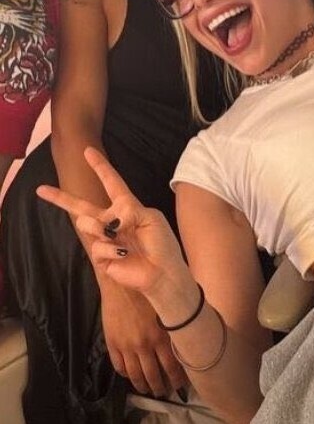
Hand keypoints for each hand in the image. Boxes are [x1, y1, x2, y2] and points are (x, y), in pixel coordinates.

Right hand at [38, 147, 187, 297]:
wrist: (162, 272)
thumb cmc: (162, 244)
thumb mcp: (151, 218)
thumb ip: (129, 211)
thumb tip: (109, 219)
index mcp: (127, 206)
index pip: (112, 182)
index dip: (100, 166)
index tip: (88, 151)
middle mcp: (112, 220)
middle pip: (81, 206)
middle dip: (61, 198)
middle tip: (40, 189)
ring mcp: (105, 239)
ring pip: (87, 224)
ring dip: (102, 228)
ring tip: (118, 237)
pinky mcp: (101, 257)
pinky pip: (97, 246)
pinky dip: (112, 249)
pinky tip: (123, 254)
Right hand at [100, 281, 186, 395]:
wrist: (121, 282)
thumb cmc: (148, 290)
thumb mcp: (166, 309)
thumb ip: (173, 327)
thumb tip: (184, 341)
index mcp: (161, 335)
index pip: (172, 366)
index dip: (177, 379)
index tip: (181, 386)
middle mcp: (145, 345)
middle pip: (154, 375)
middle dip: (160, 387)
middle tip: (164, 393)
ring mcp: (127, 347)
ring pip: (136, 375)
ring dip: (143, 385)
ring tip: (148, 390)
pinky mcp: (112, 344)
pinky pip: (119, 366)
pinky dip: (125, 374)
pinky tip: (130, 376)